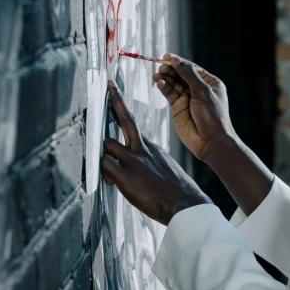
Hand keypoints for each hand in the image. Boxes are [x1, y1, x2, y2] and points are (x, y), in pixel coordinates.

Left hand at [100, 80, 211, 224]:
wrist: (185, 203)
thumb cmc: (176, 190)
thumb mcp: (164, 166)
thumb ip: (148, 159)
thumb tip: (136, 162)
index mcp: (151, 146)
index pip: (133, 122)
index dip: (121, 106)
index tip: (114, 91)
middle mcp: (142, 148)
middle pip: (126, 119)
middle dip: (115, 100)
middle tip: (108, 85)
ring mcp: (134, 161)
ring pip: (109, 144)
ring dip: (106, 155)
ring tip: (113, 172)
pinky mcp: (126, 177)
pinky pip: (105, 165)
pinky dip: (105, 171)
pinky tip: (112, 181)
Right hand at [152, 53, 238, 160]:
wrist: (210, 142)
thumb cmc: (213, 116)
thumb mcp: (203, 92)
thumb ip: (188, 75)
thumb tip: (176, 60)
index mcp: (209, 83)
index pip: (191, 68)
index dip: (179, 62)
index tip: (167, 56)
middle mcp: (198, 89)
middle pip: (181, 74)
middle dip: (171, 70)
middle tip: (161, 66)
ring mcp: (187, 98)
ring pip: (174, 83)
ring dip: (165, 78)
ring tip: (157, 75)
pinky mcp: (178, 107)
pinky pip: (169, 94)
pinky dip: (164, 88)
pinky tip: (159, 83)